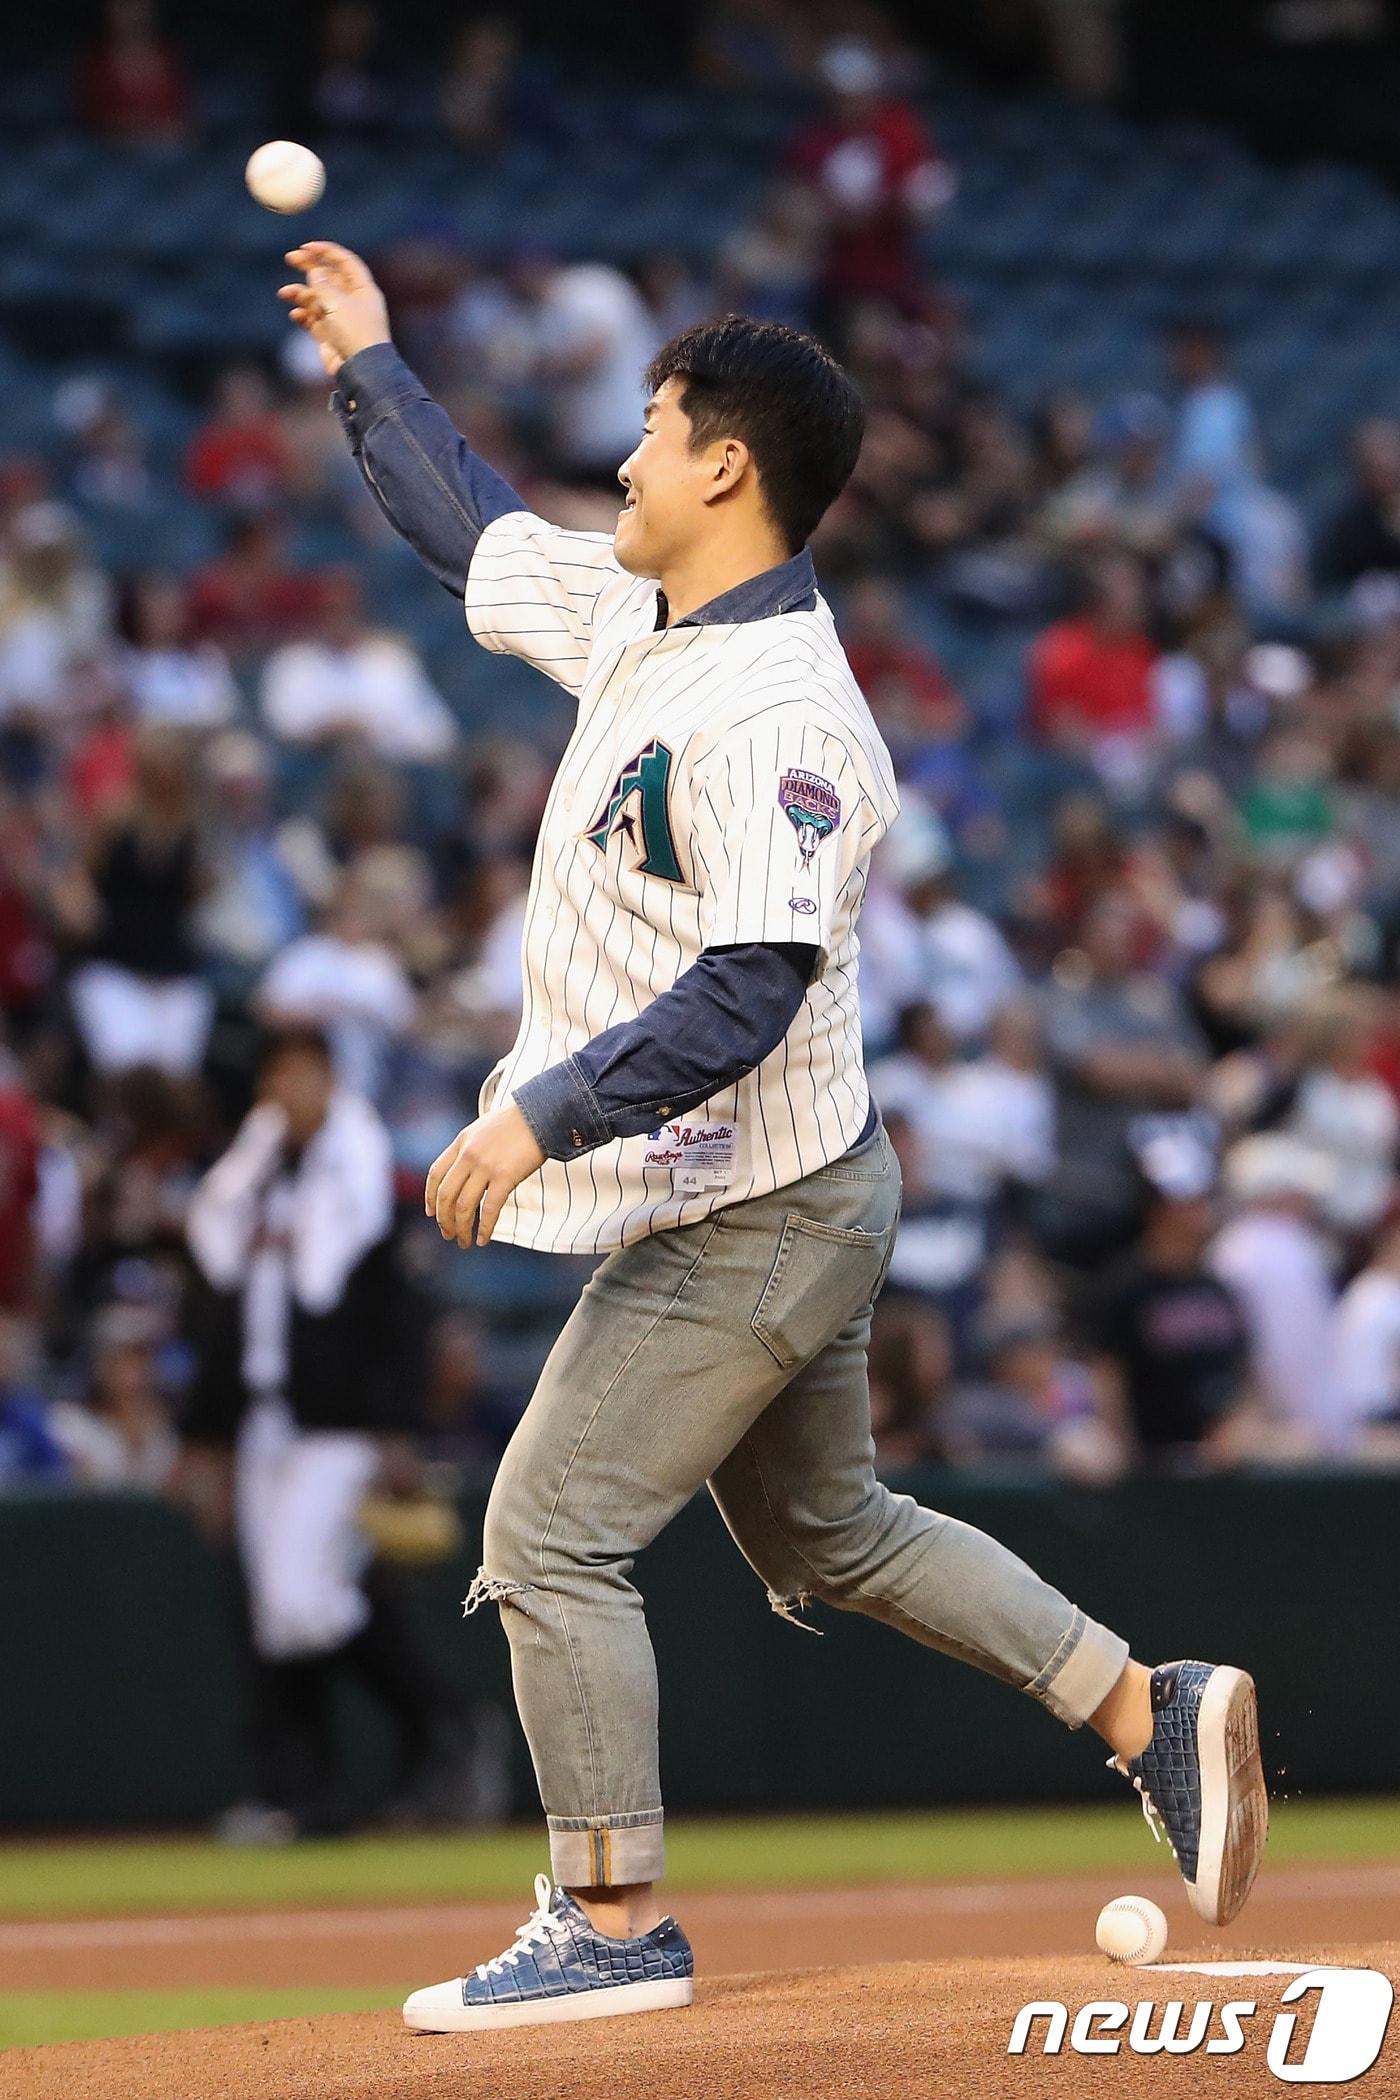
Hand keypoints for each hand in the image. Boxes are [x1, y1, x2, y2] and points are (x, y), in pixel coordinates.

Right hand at [278, 240, 390, 378]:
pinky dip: (303, 316)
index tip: (307, 247)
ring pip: (317, 299)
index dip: (327, 252)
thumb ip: (323, 286)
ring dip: (300, 294)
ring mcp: (340, 320)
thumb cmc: (356, 334)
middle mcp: (353, 303)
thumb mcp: (339, 303)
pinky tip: (295, 315)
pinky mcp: (330, 336)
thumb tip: (315, 272)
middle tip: (290, 258)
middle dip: (310, 267)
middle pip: (329, 277)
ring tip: (285, 294)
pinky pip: (313, 320)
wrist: (361, 372)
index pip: (345, 263)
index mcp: (363, 290)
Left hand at [425, 1102, 545, 1247]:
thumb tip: (465, 1171)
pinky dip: (485, 1228)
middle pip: (446, 1195)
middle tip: (448, 1234)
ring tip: (463, 1242)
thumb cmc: (517, 1122)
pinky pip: (490, 1209)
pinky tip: (483, 1239)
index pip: (435, 1175)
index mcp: (461, 1143)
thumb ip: (470, 1148)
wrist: (542, 1113)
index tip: (431, 1213)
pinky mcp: (505, 1176)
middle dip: (444, 1220)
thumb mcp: (483, 1129)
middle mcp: (468, 1155)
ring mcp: (486, 1166)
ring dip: (461, 1229)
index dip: (430, 1197)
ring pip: (464, 1206)